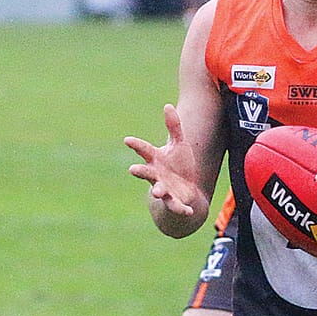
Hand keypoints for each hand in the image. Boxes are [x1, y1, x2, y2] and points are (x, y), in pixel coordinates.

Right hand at [124, 104, 208, 221]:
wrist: (185, 190)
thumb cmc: (179, 164)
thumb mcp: (179, 143)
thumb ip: (174, 126)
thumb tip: (168, 105)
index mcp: (155, 159)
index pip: (144, 150)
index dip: (135, 145)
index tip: (127, 139)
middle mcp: (156, 174)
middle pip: (145, 172)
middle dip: (139, 171)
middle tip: (131, 169)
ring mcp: (164, 188)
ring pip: (158, 190)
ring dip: (157, 191)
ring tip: (156, 192)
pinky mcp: (174, 201)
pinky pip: (176, 206)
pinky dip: (182, 209)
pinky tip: (189, 210)